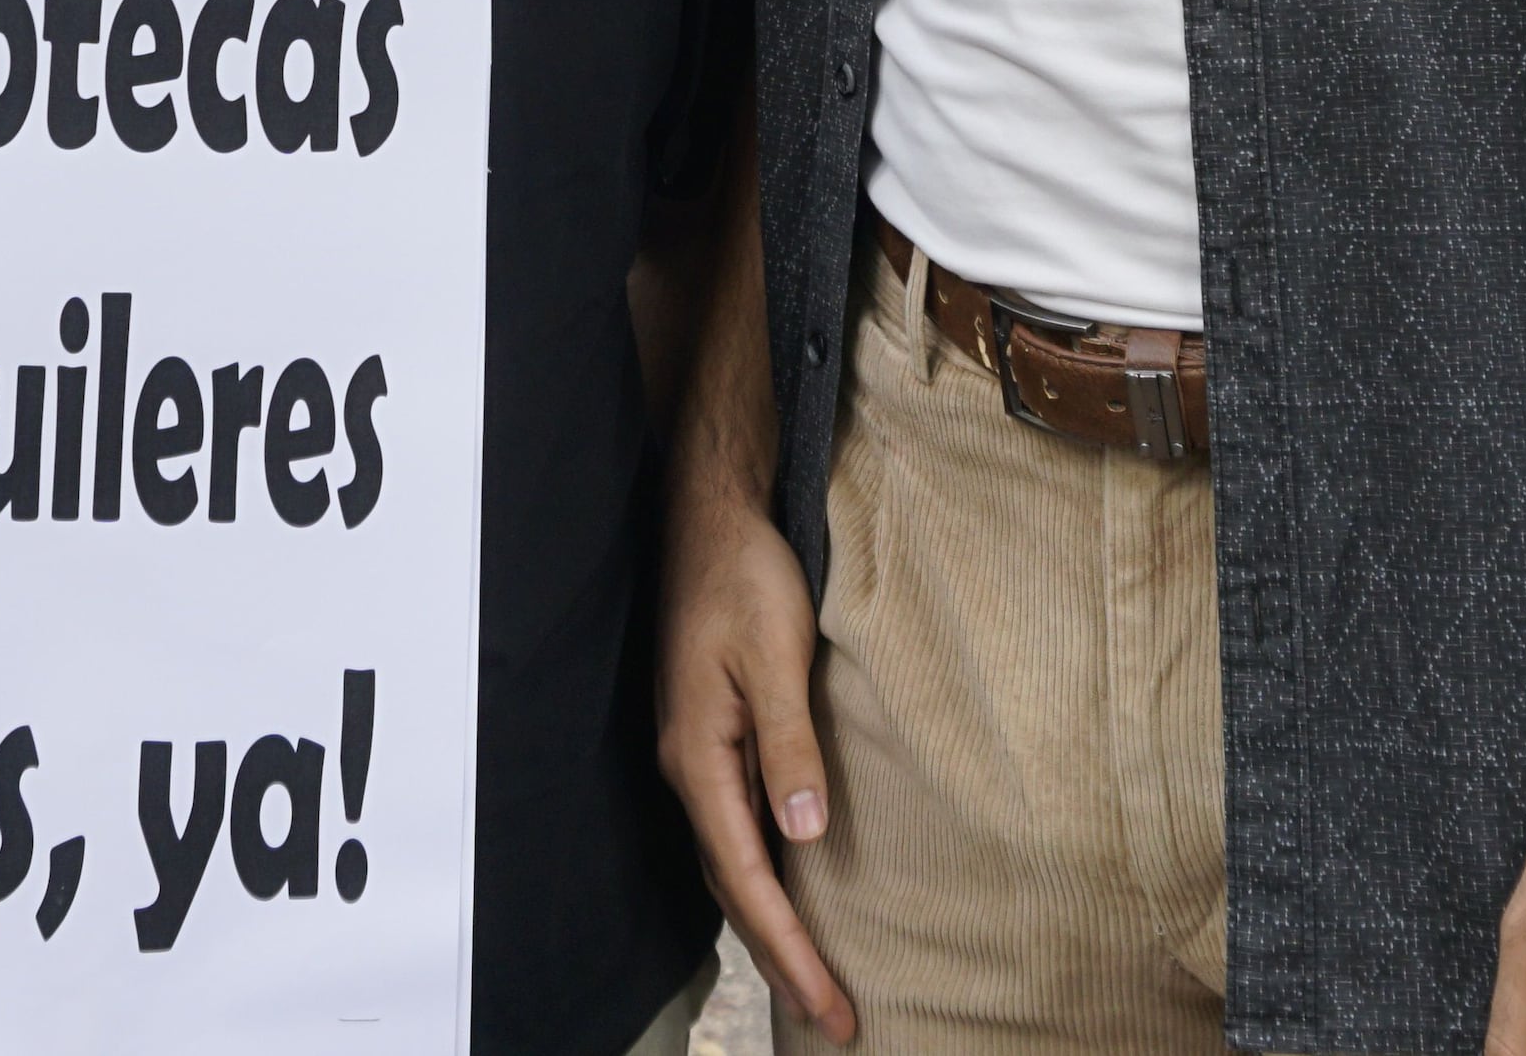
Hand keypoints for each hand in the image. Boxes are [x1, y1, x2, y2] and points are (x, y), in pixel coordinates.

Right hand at [657, 501, 854, 1044]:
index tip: (833, 1006)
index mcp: (699, 759)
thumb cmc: (742, 577)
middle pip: (734, 891)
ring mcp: (698, 755)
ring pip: (732, 865)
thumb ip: (789, 746)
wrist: (708, 519)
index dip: (791, 951)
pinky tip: (791, 893)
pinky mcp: (714, 737)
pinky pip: (736, 831)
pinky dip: (763, 881)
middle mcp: (690, 769)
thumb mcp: (775, 656)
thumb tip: (803, 836)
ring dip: (771, 927)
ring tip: (814, 980)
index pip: (748, 882)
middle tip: (835, 1018)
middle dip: (782, 961)